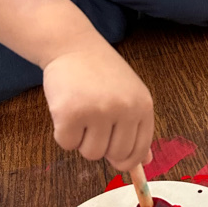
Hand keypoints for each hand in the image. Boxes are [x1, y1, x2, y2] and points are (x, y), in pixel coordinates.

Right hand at [43, 42, 153, 169]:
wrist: (72, 45)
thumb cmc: (101, 71)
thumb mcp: (129, 93)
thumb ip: (137, 126)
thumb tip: (144, 161)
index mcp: (143, 105)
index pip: (139, 150)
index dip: (126, 159)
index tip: (115, 158)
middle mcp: (124, 109)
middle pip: (115, 156)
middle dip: (102, 146)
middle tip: (93, 122)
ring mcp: (98, 111)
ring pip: (91, 153)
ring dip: (81, 139)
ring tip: (81, 112)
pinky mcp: (70, 114)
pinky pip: (66, 143)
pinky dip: (63, 133)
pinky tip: (66, 109)